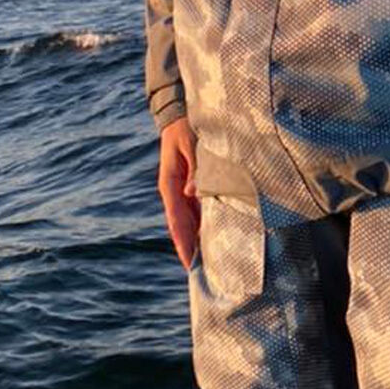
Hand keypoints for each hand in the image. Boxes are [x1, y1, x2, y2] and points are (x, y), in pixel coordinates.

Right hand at [158, 115, 200, 268]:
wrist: (179, 114)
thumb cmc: (186, 127)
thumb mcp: (191, 143)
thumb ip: (196, 167)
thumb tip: (194, 193)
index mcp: (170, 185)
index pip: (176, 221)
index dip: (183, 244)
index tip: (190, 265)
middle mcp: (175, 192)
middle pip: (184, 227)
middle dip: (193, 250)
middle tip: (206, 274)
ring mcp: (183, 190)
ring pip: (193, 221)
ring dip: (201, 239)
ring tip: (214, 261)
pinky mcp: (193, 186)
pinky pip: (200, 209)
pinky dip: (207, 223)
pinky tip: (219, 235)